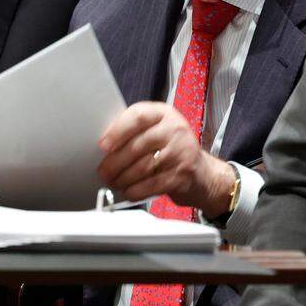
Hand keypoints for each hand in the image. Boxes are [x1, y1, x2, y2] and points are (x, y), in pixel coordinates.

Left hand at [97, 101, 235, 215]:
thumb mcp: (157, 130)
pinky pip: (152, 184)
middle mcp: (175, 129)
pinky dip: (136, 191)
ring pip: (143, 167)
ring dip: (123, 178)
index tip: (103, 145)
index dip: (117, 131)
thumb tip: (104, 145)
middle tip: (104, 171)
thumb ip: (135, 132)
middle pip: (137, 145)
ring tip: (114, 182)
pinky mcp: (182, 174)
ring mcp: (181, 152)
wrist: (203, 173)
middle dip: (115, 162)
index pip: (137, 116)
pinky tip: (128, 192)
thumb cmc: (172, 150)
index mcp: (164, 114)